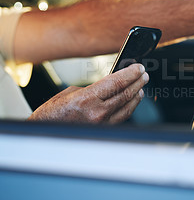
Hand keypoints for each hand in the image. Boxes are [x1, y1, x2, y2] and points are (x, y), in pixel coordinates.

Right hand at [28, 63, 148, 123]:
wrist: (43, 131)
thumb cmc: (53, 112)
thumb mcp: (72, 92)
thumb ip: (96, 88)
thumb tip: (113, 83)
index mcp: (87, 99)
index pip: (117, 82)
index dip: (131, 73)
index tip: (139, 68)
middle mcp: (97, 113)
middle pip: (126, 94)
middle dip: (138, 83)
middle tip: (144, 75)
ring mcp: (102, 124)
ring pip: (127, 108)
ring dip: (136, 95)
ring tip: (141, 87)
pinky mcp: (103, 131)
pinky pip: (121, 117)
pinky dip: (129, 107)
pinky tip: (131, 101)